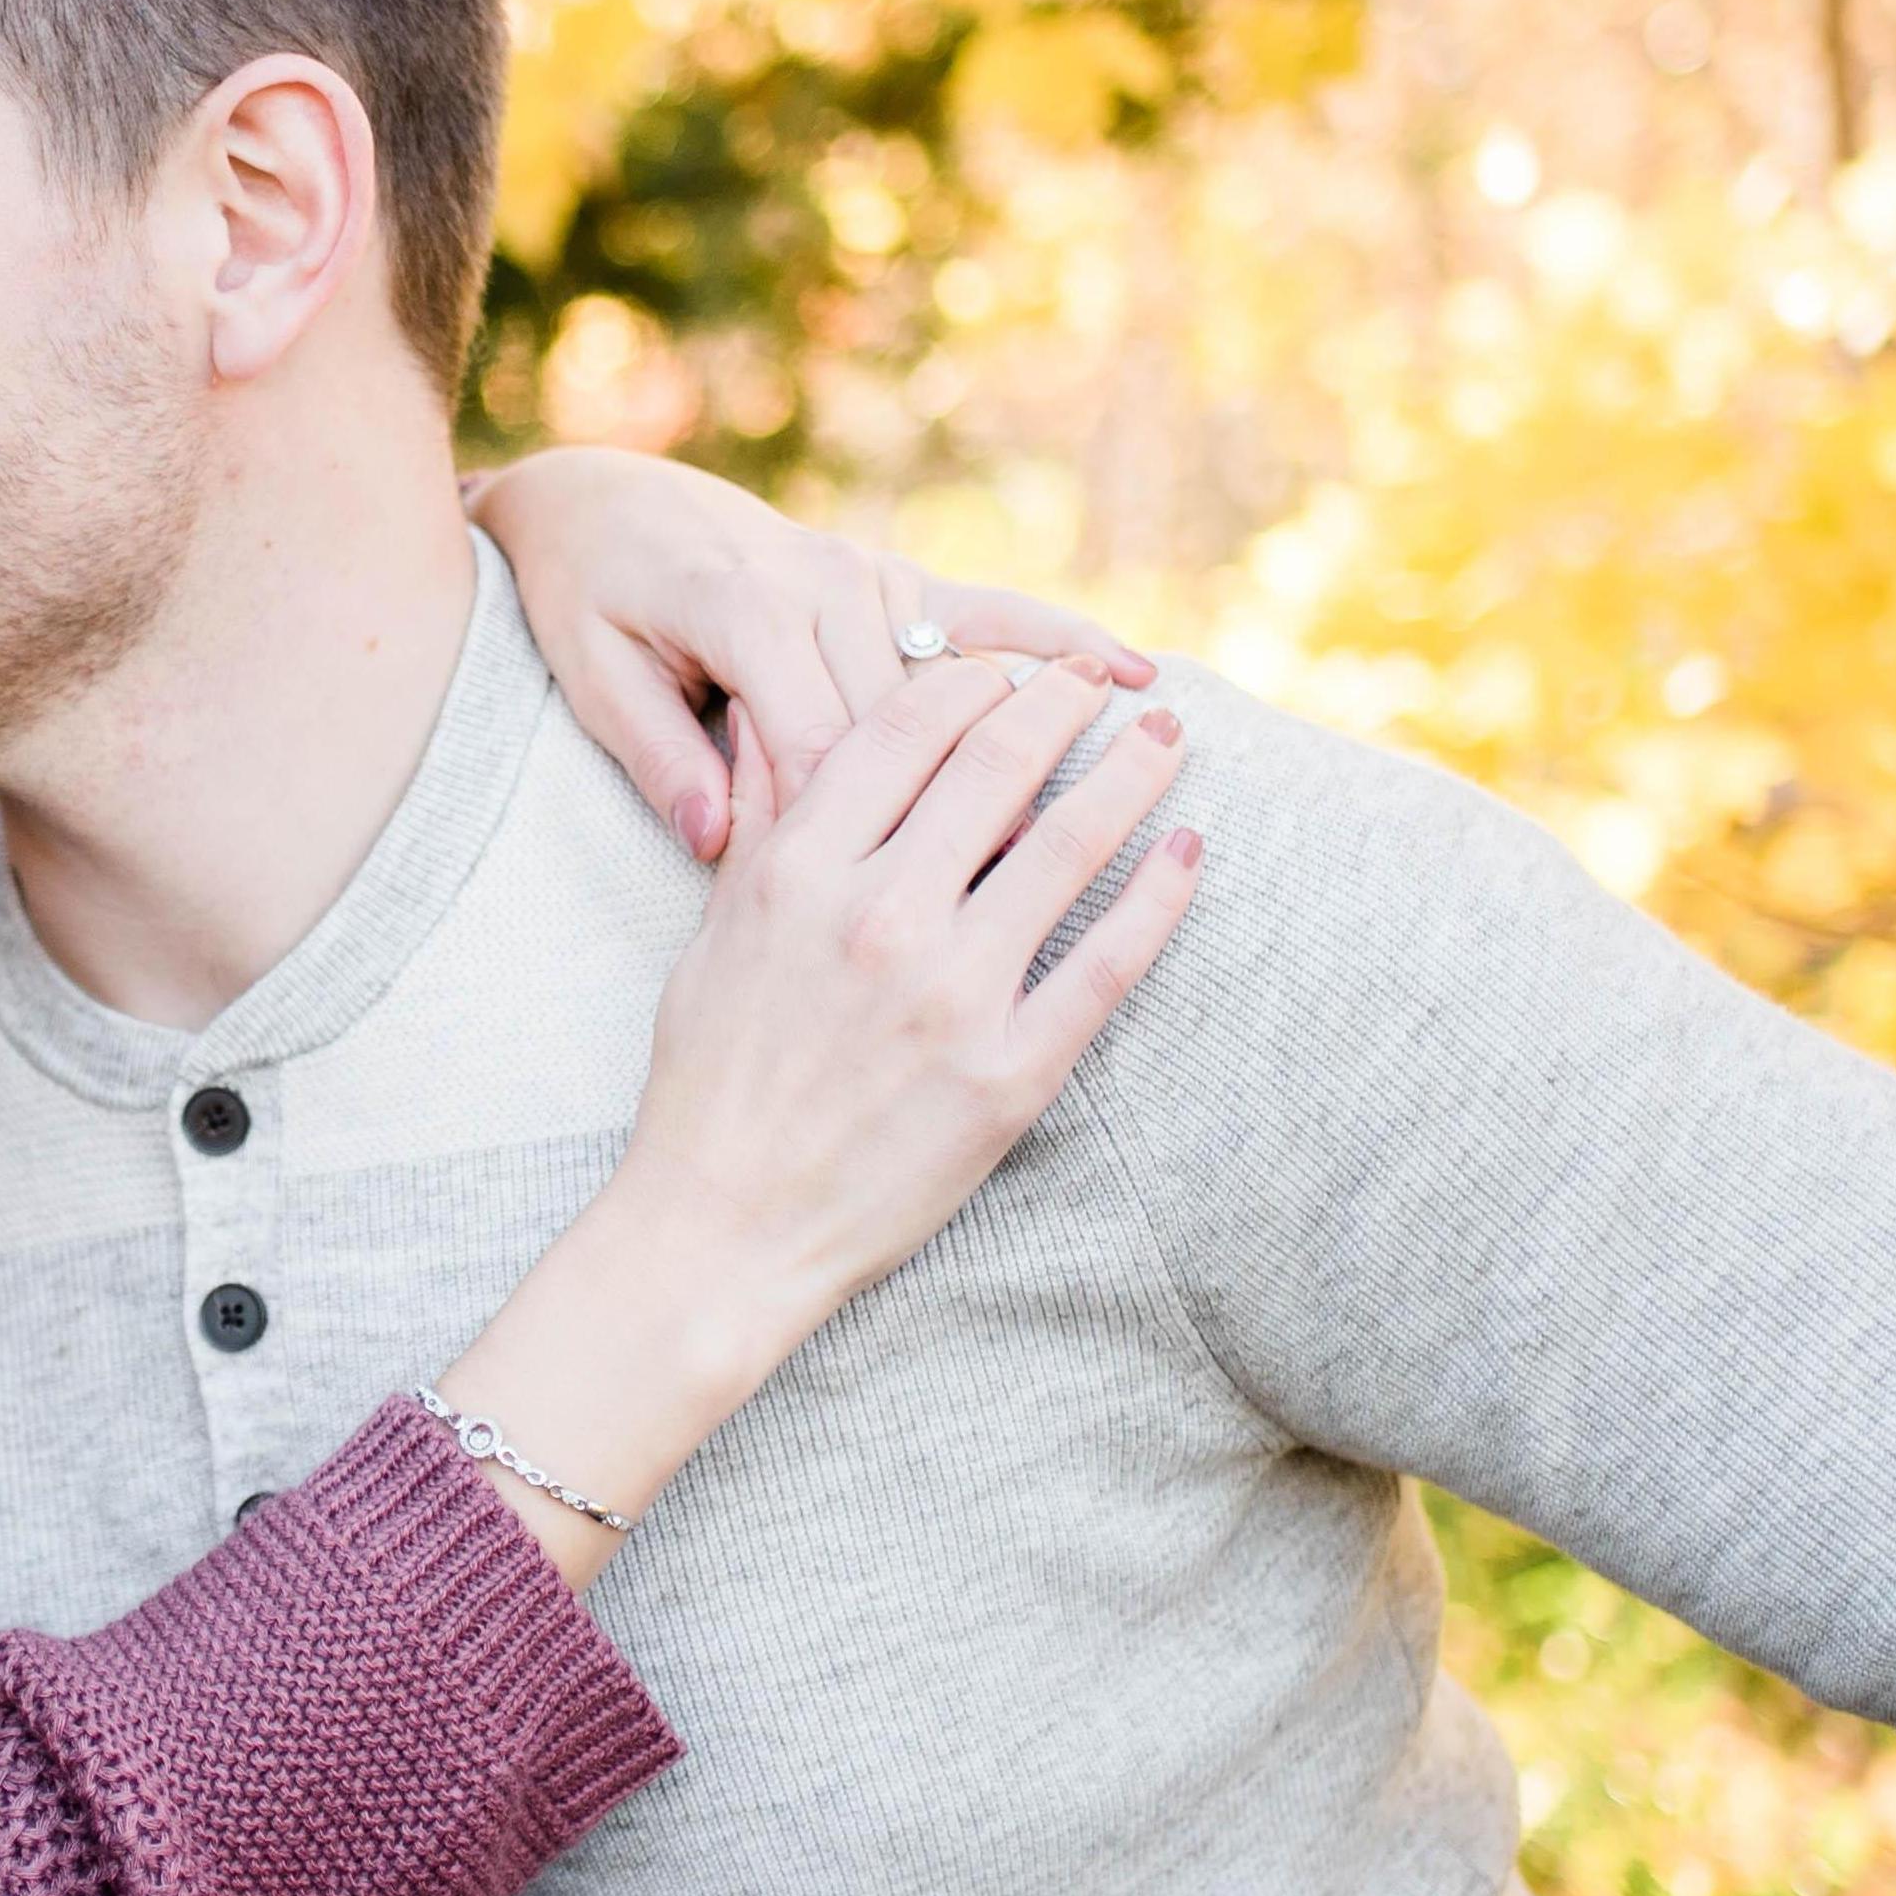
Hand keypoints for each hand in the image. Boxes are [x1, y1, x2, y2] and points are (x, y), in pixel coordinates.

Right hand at [434, 657, 1195, 1578]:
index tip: (1009, 670)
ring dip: (1129, 774)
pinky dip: (1158, 895)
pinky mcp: (1009, 1072)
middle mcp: (879, 918)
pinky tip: (1186, 848)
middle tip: (1097, 684)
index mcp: (798, 873)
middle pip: (998, 766)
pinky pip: (1107, 963)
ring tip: (1163, 736)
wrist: (724, 1226)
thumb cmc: (709, 1080)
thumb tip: (769, 715)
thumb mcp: (714, 934)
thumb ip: (758, 820)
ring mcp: (952, 995)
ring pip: (1068, 846)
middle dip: (1061, 705)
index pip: (905, 730)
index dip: (971, 682)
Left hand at [469, 444, 1149, 856]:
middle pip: (908, 719)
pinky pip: (990, 611)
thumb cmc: (591, 602)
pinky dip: (1061, 639)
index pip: (821, 737)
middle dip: (959, 803)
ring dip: (1023, 742)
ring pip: (955, 682)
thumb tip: (712, 839)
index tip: (905, 908)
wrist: (610, 499)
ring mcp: (870, 573)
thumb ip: (660, 756)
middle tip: (1019, 893)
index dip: (863, 827)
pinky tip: (1135, 673)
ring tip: (1112, 807)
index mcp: (742, 609)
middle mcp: (820, 580)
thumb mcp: (597, 675)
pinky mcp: (898, 576)